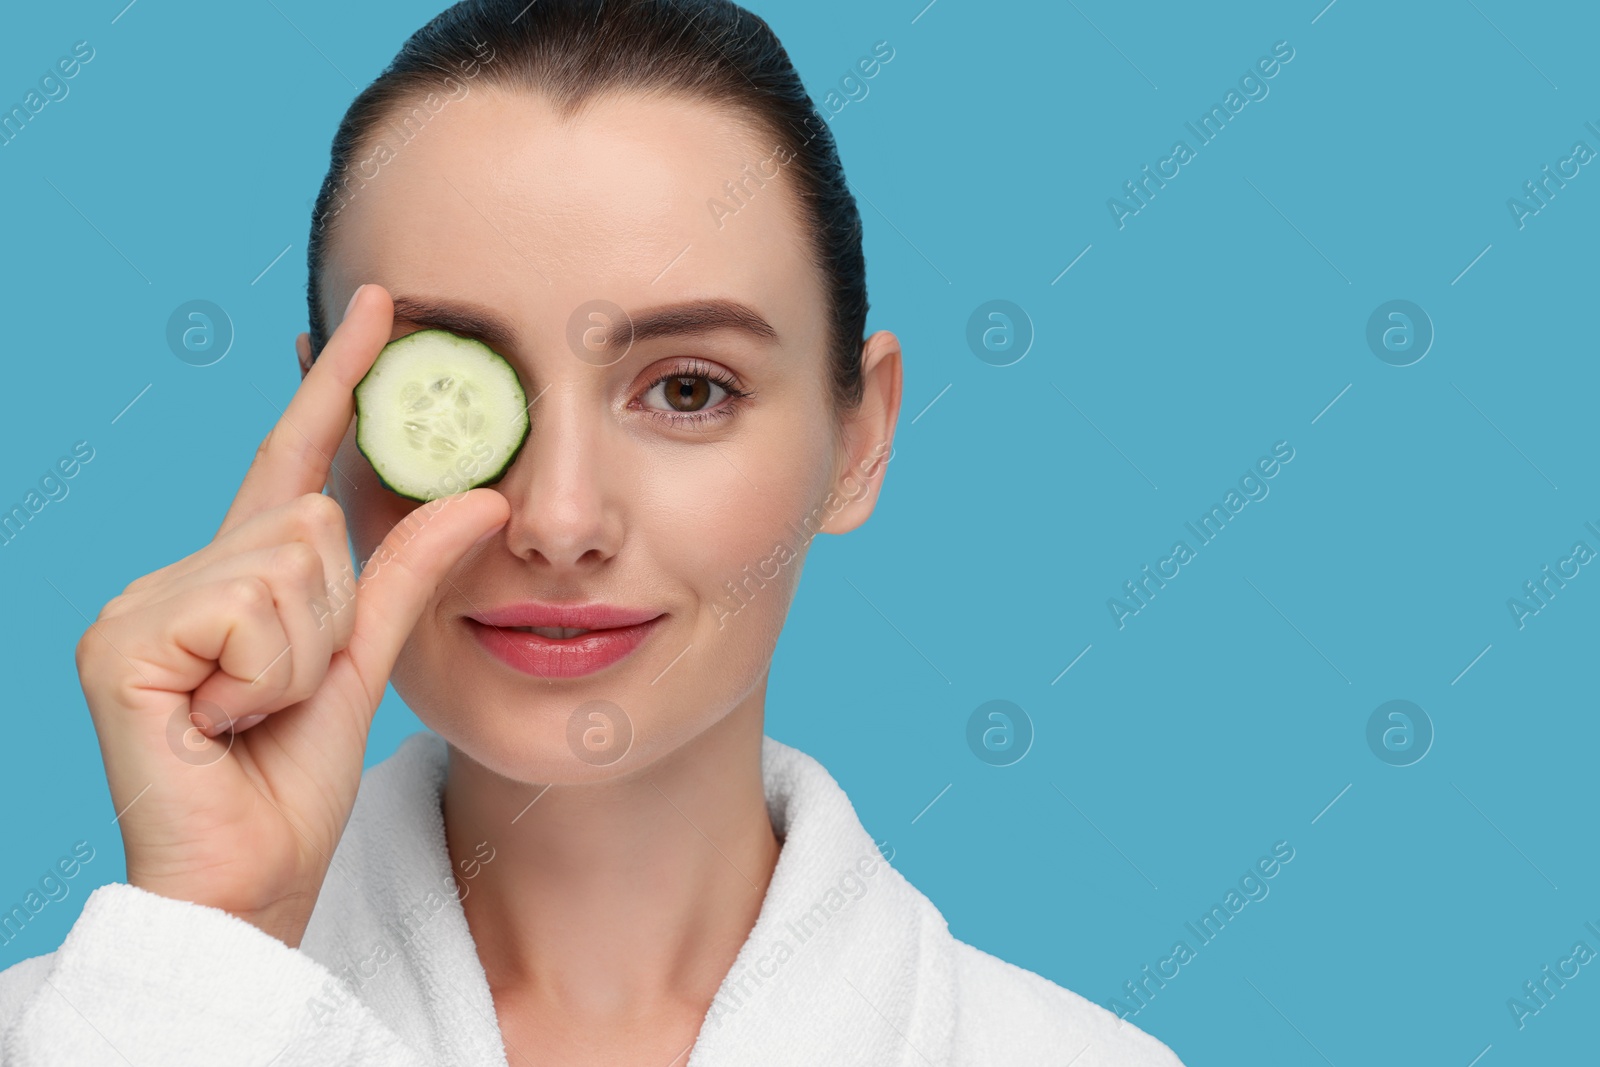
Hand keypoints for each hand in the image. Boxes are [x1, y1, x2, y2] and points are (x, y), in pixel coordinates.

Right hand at [75, 284, 509, 946]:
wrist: (246, 885)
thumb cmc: (292, 785)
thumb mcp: (365, 666)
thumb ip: (408, 577)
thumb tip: (485, 494)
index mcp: (233, 578)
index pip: (294, 457)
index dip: (336, 382)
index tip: (380, 303)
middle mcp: (175, 576)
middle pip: (308, 520)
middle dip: (328, 616)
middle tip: (284, 695)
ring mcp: (138, 605)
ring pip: (289, 560)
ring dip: (300, 653)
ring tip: (252, 714)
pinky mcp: (123, 642)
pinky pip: (255, 609)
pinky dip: (268, 675)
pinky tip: (221, 722)